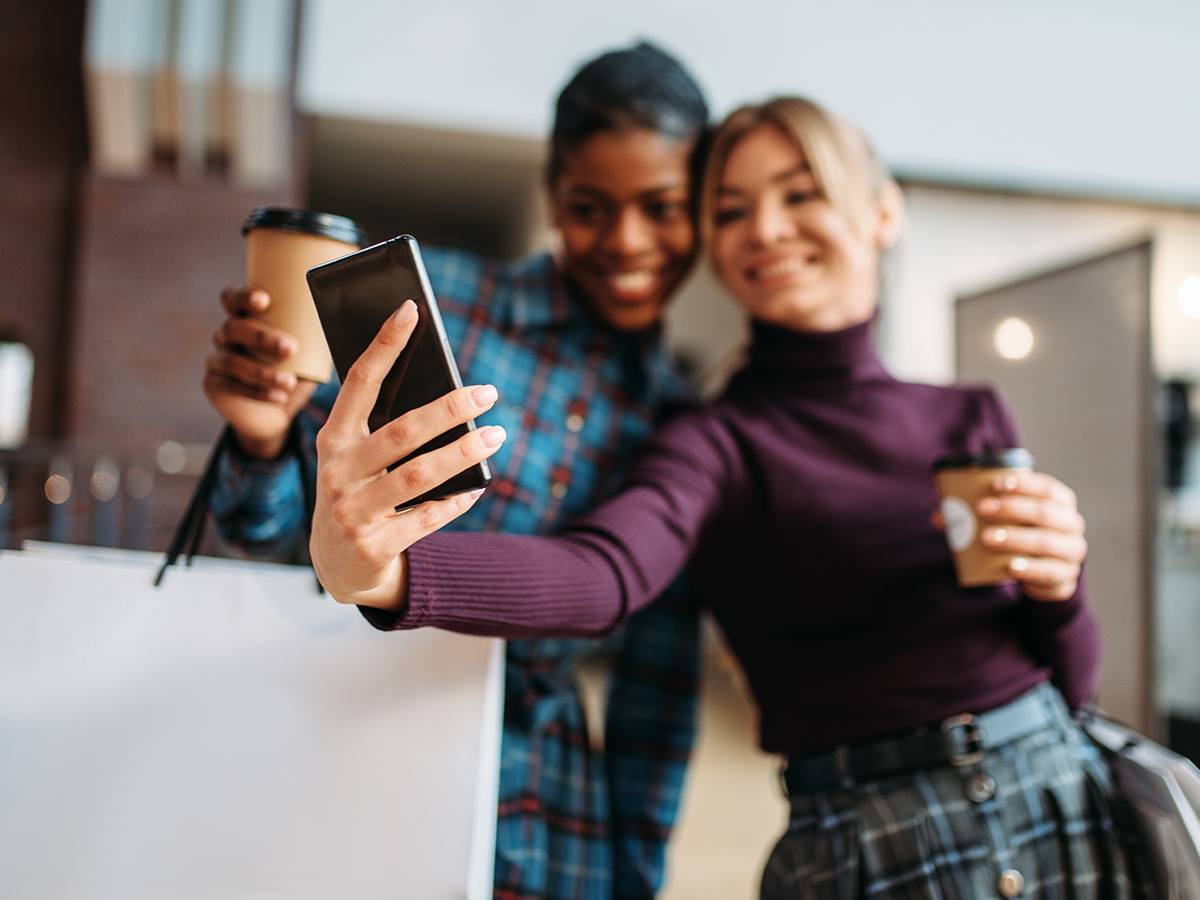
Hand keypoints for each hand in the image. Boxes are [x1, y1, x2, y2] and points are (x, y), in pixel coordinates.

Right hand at [201, 286, 316, 458]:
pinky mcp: (215, 386)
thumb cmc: (295, 370)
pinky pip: (231, 387)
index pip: (232, 299)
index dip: (243, 297)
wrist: (276, 413)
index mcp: (244, 318)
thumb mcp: (308, 350)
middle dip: (262, 337)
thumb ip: (317, 333)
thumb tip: (349, 318)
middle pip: (234, 328)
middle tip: (291, 348)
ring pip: (232, 361)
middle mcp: (226, 336)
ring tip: (290, 382)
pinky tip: (279, 396)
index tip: (264, 301)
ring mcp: (217, 361)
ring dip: (263, 372)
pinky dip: (257, 392)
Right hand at [310, 299, 505, 609]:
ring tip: (497, 434)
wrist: (337, 566)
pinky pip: (428, 517)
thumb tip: (448, 396)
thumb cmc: (358, 493)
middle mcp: (336, 473)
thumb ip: (385, 428)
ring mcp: (352, 512)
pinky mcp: (374, 547)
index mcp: (331, 440)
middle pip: (401, 432)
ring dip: (464, 452)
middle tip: (488, 392)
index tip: (411, 309)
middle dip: (448, 408)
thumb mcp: (356, 458)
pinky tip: (481, 481)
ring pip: (419, 475)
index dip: (384, 344)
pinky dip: (459, 498)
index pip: (358, 382)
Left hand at [975, 471, 1086, 600]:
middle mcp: (1071, 524)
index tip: (994, 484)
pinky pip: (1049, 573)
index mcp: (1060, 502)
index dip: (1022, 484)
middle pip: (1044, 513)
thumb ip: (976, 514)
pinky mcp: (1065, 578)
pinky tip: (1011, 567)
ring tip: (987, 538)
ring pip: (1046, 542)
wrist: (1043, 572)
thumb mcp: (1005, 520)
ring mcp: (1071, 552)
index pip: (1045, 487)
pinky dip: (1030, 570)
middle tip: (981, 509)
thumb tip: (940, 517)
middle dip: (1011, 509)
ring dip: (1016, 539)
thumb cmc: (1020, 533)